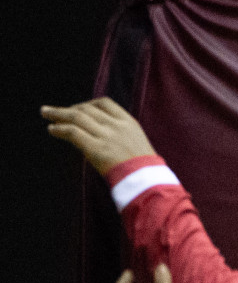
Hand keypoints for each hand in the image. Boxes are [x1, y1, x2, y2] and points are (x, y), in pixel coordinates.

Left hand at [41, 97, 155, 174]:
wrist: (146, 179)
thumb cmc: (142, 166)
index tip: (76, 109)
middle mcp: (116, 125)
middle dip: (67, 109)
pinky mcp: (96, 148)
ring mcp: (106, 136)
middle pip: (86, 109)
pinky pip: (73, 132)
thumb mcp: (135, 141)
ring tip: (45, 113)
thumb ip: (118, 133)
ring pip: (77, 117)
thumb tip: (95, 132)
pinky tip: (52, 130)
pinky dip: (60, 129)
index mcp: (128, 122)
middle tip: (51, 111)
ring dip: (58, 114)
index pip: (104, 103)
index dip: (87, 104)